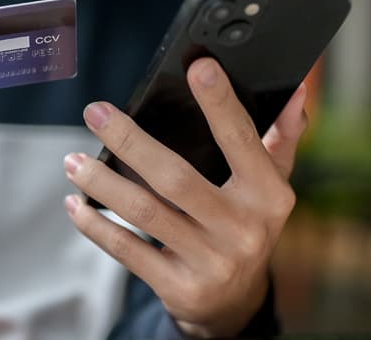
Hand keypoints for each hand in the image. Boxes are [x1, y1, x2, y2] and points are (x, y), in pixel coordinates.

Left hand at [64, 58, 306, 336]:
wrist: (235, 303)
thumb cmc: (248, 224)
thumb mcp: (272, 186)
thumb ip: (282, 138)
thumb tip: (297, 92)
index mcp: (268, 196)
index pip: (242, 141)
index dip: (221, 104)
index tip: (198, 67)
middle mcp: (242, 229)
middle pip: (176, 177)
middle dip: (130, 141)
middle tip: (95, 113)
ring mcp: (211, 261)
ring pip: (145, 212)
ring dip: (102, 184)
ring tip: (73, 161)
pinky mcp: (180, 287)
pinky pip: (129, 251)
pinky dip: (97, 226)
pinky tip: (77, 205)